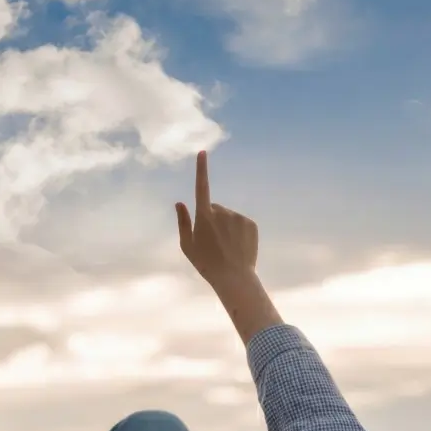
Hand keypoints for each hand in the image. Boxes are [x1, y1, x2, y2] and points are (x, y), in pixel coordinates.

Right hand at [175, 150, 258, 289]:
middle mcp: (222, 212)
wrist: (234, 278)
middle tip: (212, 242)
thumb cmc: (206, 264)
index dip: (201, 169)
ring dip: (225, 226)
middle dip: (212, 219)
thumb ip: (182, 222)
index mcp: (204, 216)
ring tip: (225, 247)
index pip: (202, 187)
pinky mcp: (251, 223)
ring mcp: (238, 217)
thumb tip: (179, 202)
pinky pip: (241, 223)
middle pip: (214, 208)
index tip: (202, 153)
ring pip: (228, 216)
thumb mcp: (187, 246)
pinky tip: (236, 246)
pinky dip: (238, 231)